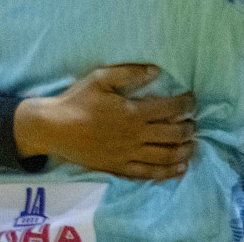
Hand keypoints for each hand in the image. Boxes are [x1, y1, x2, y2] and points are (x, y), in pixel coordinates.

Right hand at [13, 65, 195, 179]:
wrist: (50, 129)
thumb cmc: (76, 101)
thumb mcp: (101, 78)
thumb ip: (131, 73)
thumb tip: (157, 70)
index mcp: (133, 112)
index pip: (171, 108)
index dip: (186, 103)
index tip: (191, 100)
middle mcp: (135, 135)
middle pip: (173, 134)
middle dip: (189, 128)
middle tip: (194, 123)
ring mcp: (126, 154)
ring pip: (164, 156)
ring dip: (184, 151)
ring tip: (193, 146)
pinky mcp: (117, 167)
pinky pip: (146, 173)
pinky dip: (166, 172)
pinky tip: (179, 170)